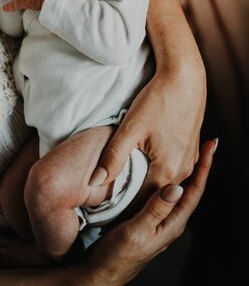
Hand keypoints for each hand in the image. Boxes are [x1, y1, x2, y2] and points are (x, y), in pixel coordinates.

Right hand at [76, 139, 216, 285]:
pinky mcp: (147, 217)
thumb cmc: (118, 255)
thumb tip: (176, 188)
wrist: (102, 271)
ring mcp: (159, 219)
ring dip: (185, 170)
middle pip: (190, 188)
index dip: (204, 169)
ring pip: (176, 189)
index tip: (211, 149)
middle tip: (203, 144)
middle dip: (199, 167)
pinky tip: (160, 169)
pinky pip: (162, 193)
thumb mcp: (137, 231)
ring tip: (188, 151)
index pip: (195, 192)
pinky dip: (166, 177)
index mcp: (173, 224)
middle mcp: (170, 221)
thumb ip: (155, 210)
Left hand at [89, 63, 205, 198]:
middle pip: (153, 194)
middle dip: (133, 198)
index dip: (122, 206)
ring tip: (124, 185)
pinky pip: (172, 168)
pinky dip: (157, 171)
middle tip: (110, 202)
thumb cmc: (158, 99)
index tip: (105, 209)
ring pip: (164, 181)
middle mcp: (182, 170)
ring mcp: (189, 159)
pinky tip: (144, 165)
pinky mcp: (190, 149)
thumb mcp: (130, 129)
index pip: (141, 201)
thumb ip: (113, 158)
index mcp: (167, 170)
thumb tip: (94, 182)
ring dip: (146, 184)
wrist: (185, 77)